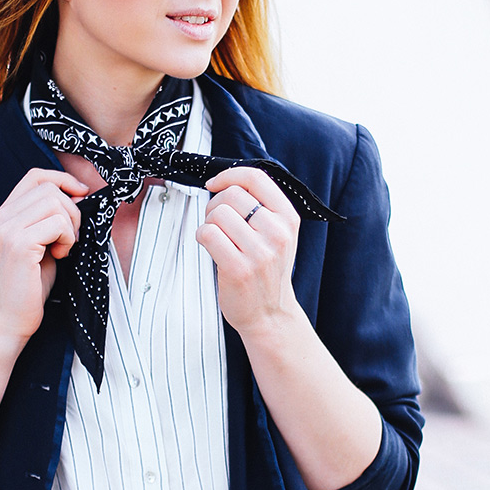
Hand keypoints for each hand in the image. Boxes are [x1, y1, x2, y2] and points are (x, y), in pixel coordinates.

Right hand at [0, 168, 88, 355]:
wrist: (8, 320)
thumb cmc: (27, 287)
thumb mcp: (39, 245)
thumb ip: (50, 219)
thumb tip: (79, 196)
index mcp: (3, 215)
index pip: (35, 176)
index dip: (62, 179)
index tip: (80, 194)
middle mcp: (0, 218)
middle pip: (49, 188)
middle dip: (71, 210)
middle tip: (69, 238)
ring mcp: (7, 230)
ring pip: (55, 202)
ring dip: (69, 226)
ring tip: (62, 248)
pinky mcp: (18, 244)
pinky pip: (57, 223)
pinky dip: (67, 239)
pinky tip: (59, 256)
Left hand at [195, 167, 300, 338]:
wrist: (269, 314)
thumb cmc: (266, 272)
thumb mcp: (277, 235)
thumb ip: (260, 207)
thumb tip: (224, 183)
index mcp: (288, 218)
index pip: (256, 178)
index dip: (229, 175)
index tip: (215, 184)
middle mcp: (277, 233)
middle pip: (232, 195)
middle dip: (215, 204)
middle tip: (216, 222)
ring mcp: (260, 252)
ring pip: (217, 214)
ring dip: (208, 223)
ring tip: (217, 238)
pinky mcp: (239, 269)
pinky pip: (207, 234)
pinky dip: (202, 237)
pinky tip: (210, 247)